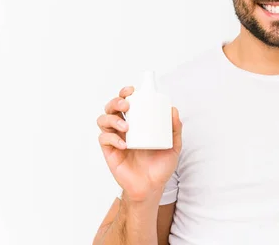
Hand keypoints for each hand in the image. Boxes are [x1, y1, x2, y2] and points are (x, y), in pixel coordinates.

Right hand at [97, 86, 182, 201]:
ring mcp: (115, 139)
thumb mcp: (173, 146)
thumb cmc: (161, 166)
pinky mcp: (109, 151)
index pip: (127, 102)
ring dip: (113, 119)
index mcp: (137, 123)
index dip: (125, 93)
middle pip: (111, 107)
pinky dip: (112, 138)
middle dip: (116, 102)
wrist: (152, 187)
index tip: (132, 90)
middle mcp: (124, 128)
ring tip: (127, 126)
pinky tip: (124, 144)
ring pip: (103, 120)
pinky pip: (104, 139)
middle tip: (127, 105)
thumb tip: (173, 110)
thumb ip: (175, 129)